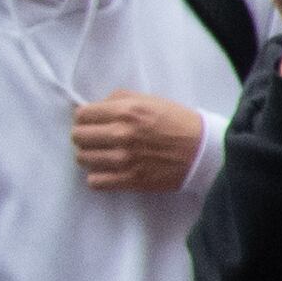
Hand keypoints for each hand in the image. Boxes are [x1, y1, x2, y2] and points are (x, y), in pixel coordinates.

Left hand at [72, 91, 207, 192]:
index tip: (91, 122)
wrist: (203, 151)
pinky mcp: (130, 180)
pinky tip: (109, 172)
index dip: (84, 118)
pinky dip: (98, 177)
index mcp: (126, 111)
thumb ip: (120, 99)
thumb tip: (96, 107)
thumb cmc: (179, 123)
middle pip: (78, 137)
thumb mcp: (151, 100)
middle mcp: (121, 134)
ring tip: (103, 155)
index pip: (82, 115)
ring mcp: (124, 160)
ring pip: (83, 159)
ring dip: (90, 156)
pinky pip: (95, 182)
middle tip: (96, 139)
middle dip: (84, 136)